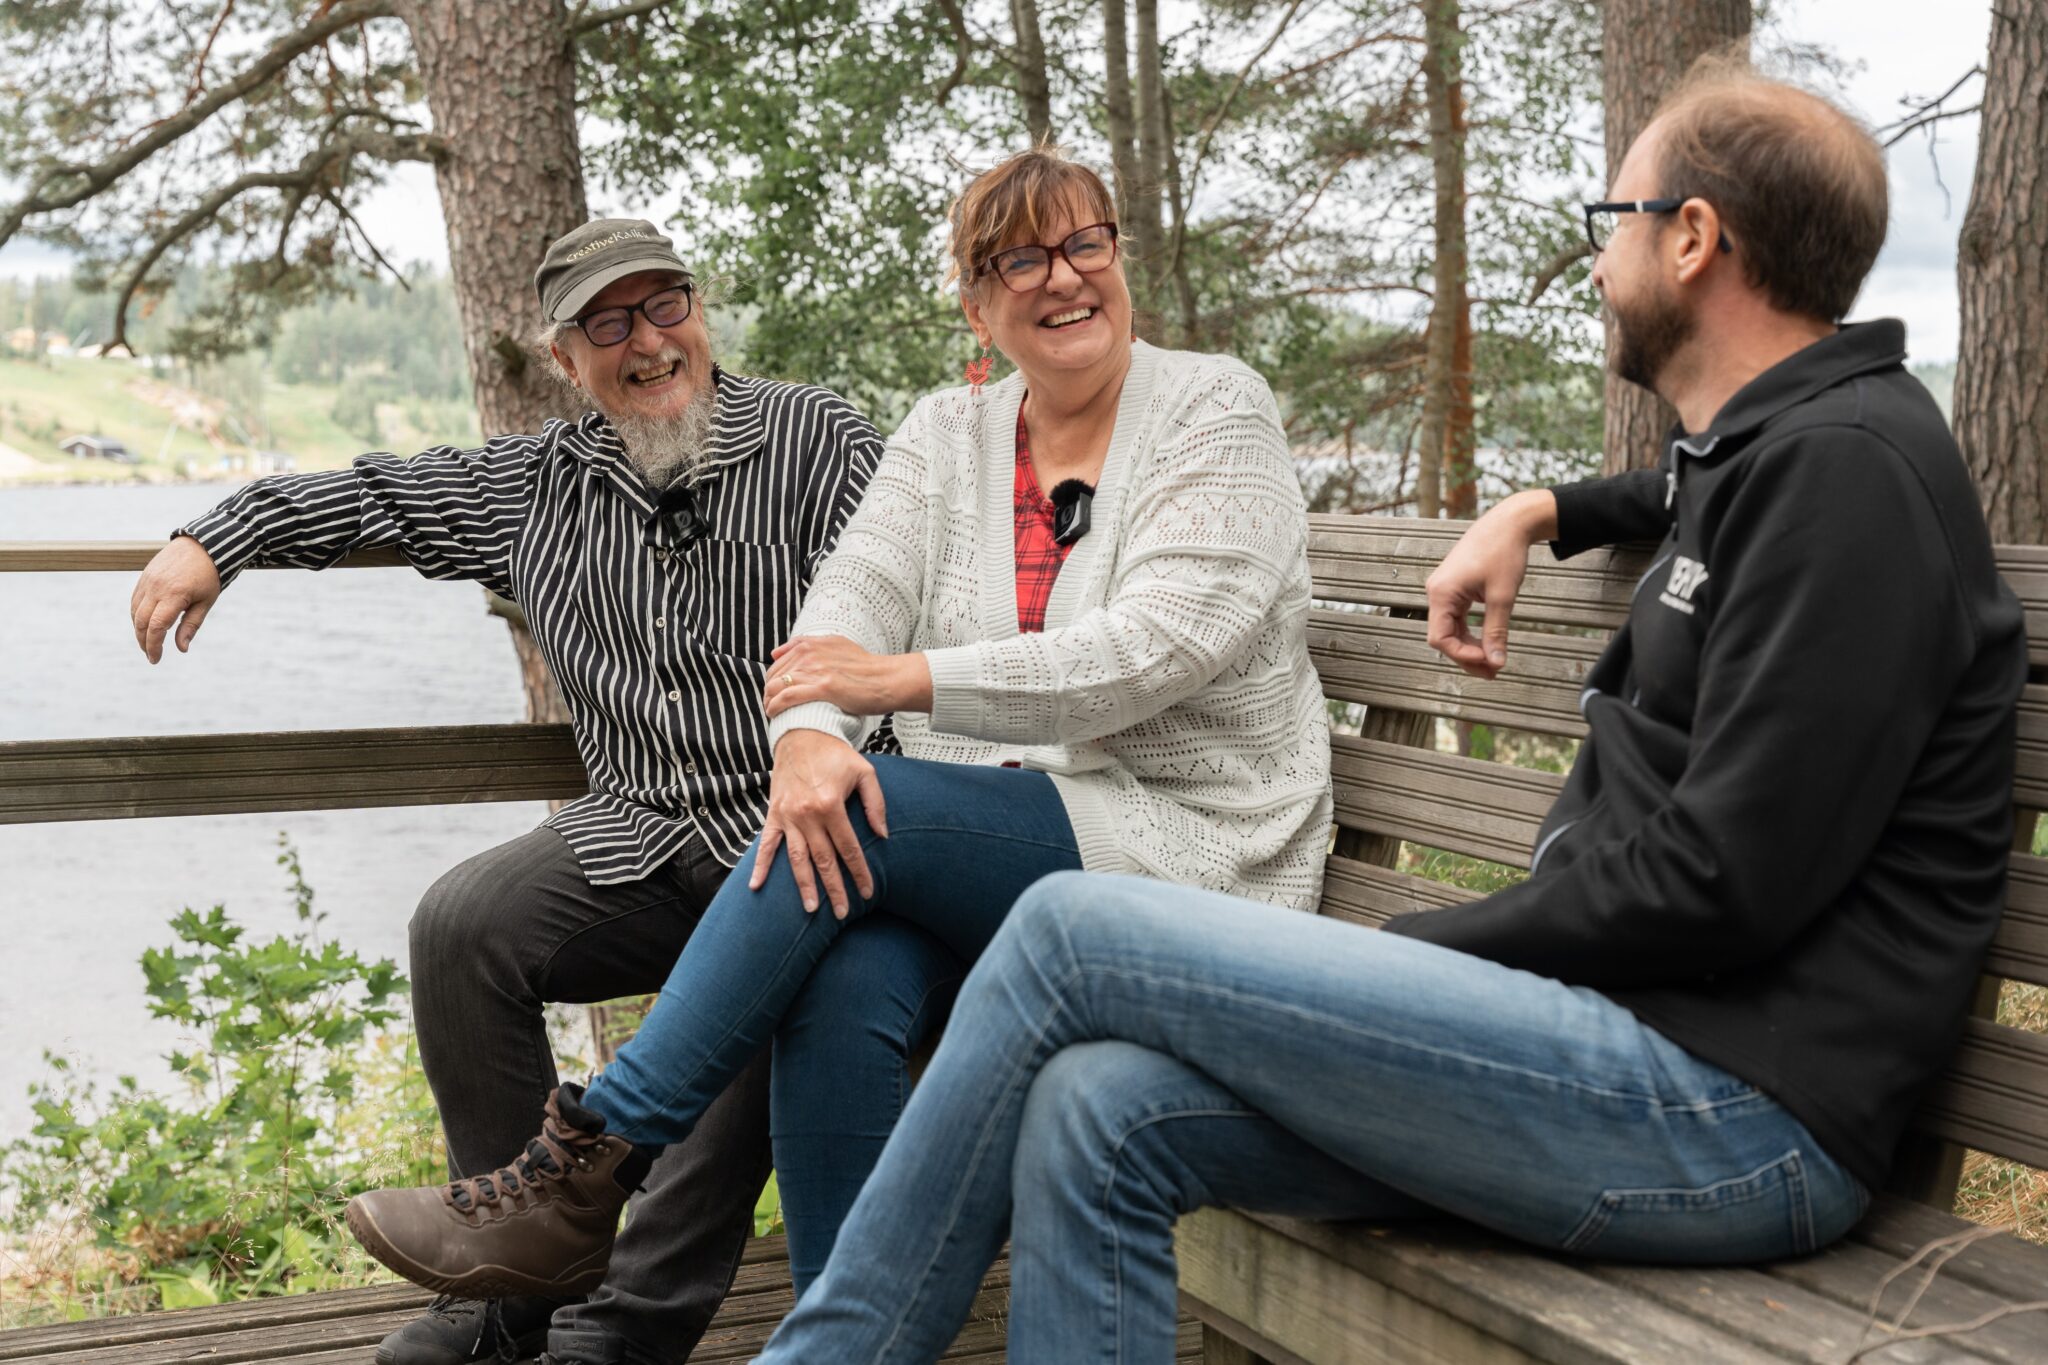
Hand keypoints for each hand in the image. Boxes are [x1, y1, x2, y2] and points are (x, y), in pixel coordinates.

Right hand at [130, 536, 222, 663]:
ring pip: (135, 611)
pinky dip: (137, 615)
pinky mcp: (144, 576)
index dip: (153, 646)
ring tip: (149, 642)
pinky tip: (146, 624)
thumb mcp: (206, 602)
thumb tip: (181, 648)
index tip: (156, 659)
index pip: (156, 627)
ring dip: (139, 629)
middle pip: (141, 622)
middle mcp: (156, 587)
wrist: (202, 545)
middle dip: (144, 642)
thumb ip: (191, 625)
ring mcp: (147, 580)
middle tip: (152, 655)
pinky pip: (135, 600)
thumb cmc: (209, 575)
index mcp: (175, 594)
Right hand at [750, 730, 888, 917]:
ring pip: (796, 859)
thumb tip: (882, 836)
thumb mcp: (865, 772)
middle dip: (834, 889)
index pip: (849, 849)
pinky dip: (760, 865)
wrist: (801, 732)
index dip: (859, 873)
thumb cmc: (836, 754)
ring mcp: (787, 816)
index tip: (866, 892)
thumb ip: (875, 804)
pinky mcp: (774, 813)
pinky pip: (766, 844)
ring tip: (811, 909)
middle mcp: (807, 815)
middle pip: (824, 861)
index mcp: (831, 805)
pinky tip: (755, 886)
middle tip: (843, 912)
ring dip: (804, 886)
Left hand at [763, 635, 932, 718]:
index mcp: (812, 644)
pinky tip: (774, 714)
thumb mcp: (835, 645)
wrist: (888, 680)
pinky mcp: (823, 687)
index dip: (773, 680)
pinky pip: (787, 697)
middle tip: (772, 706)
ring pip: (777, 686)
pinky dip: (776, 706)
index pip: (778, 662)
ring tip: (772, 713)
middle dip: (769, 692)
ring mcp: (816, 670)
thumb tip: (775, 652)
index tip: (775, 693)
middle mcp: (811, 654)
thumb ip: (806, 645)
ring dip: (769, 701)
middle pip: (774, 675)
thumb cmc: (865, 668)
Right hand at [1425, 490, 1556, 679]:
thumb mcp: (1502, 596)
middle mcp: (1437, 591)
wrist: (1509, 522)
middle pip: (1444, 637)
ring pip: (1451, 629)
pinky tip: (1487, 642)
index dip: (1462, 655)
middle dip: (1467, 656)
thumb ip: (1496, 632)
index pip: (1440, 638)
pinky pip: (1457, 618)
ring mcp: (1444, 589)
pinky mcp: (1455, 587)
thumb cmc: (1504, 552)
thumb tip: (1496, 662)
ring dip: (1470, 646)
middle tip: (1494, 672)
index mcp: (1442, 593)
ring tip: (1493, 661)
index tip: (1488, 663)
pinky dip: (1471, 632)